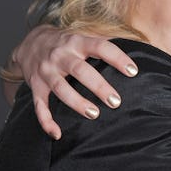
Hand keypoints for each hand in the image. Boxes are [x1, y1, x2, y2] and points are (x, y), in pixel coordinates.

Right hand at [10, 26, 138, 138]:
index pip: (100, 46)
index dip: (117, 58)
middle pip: (79, 69)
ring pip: (60, 88)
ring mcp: (46, 71)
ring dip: (76, 102)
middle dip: (98, 86)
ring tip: (94, 114)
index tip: (133, 71)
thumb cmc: (66, 44)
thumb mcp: (83, 36)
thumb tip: (140, 47)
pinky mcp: (35, 86)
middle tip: (116, 101)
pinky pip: (39, 105)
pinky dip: (46, 121)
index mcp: (76, 41)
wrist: (29, 43)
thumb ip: (104, 42)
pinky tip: (57, 134)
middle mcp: (60, 55)